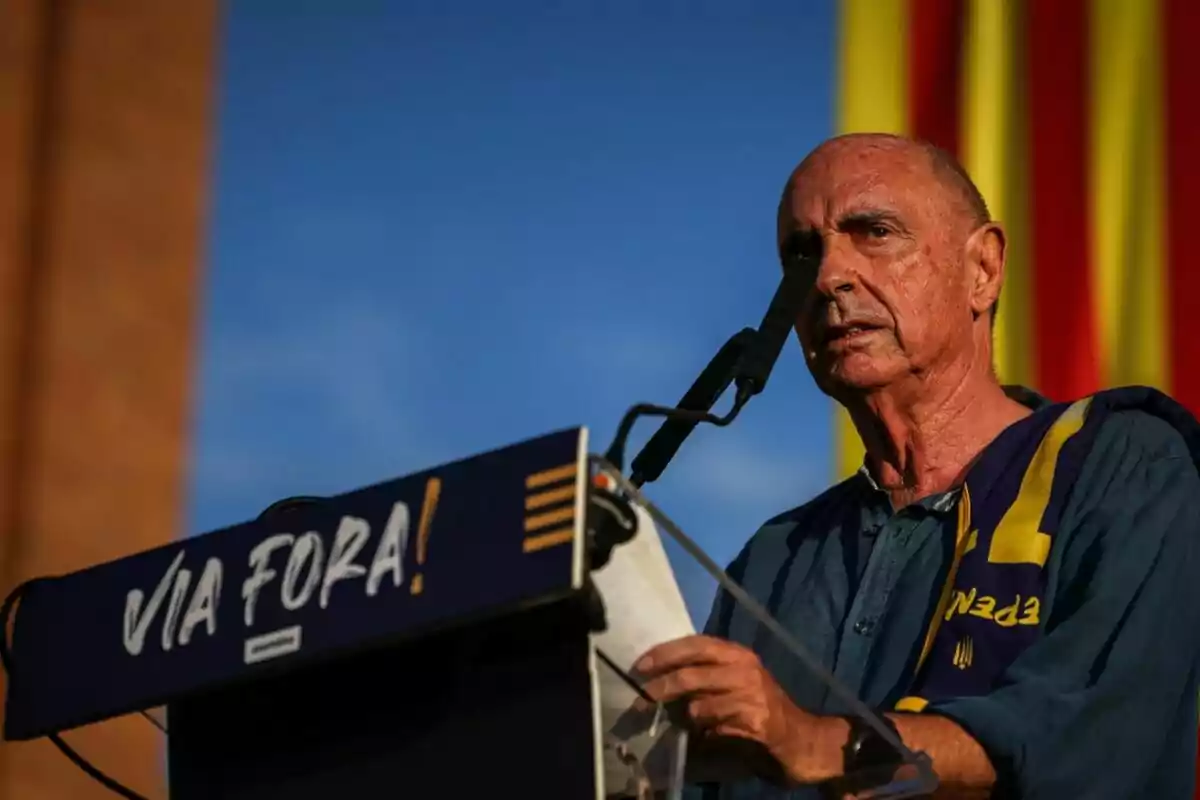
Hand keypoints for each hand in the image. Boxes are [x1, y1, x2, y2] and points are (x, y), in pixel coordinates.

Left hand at [633, 634, 828, 785]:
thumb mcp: (738, 682)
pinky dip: (703, 737)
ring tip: (678, 725)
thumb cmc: (764, 709)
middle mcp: (745, 670)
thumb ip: (707, 675)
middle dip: (661, 687)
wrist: (803, 741)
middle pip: (691, 674)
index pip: (696, 644)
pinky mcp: (754, 724)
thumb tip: (662, 676)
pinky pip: (714, 730)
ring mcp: (751, 697)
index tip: (640, 665)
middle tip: (640, 700)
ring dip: (683, 719)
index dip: (665, 653)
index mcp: (739, 655)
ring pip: (699, 706)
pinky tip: (706, 739)